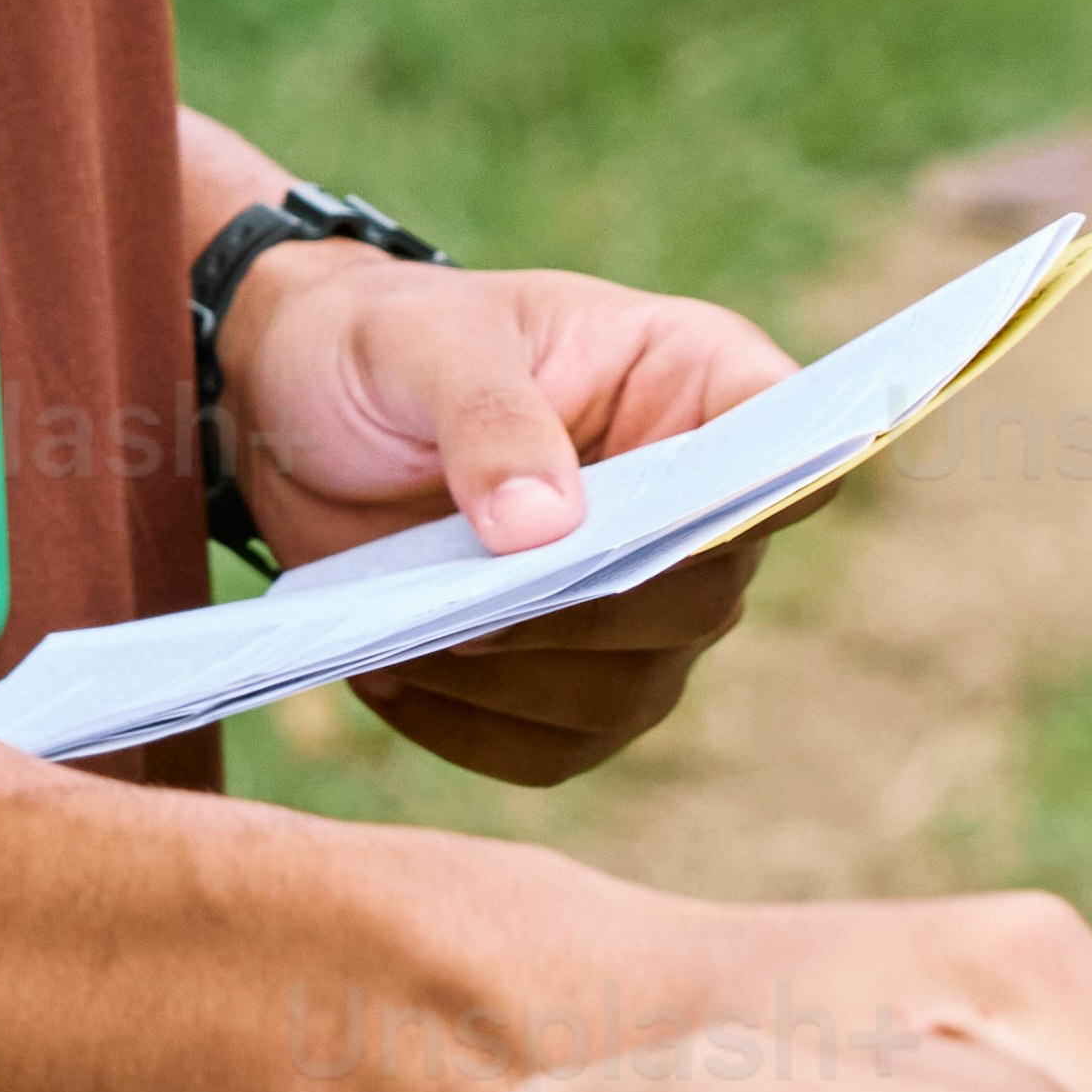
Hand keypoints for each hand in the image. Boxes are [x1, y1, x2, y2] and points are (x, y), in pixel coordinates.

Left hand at [216, 221, 793, 787]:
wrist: (297, 408)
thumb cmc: (382, 343)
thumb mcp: (421, 344)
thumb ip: (486, 417)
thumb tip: (548, 529)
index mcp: (696, 379)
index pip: (794, 435)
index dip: (781, 482)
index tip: (698, 517)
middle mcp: (696, 503)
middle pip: (707, 590)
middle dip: (590, 611)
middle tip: (472, 608)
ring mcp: (643, 601)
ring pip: (631, 690)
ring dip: (514, 682)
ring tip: (407, 641)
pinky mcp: (573, 678)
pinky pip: (553, 748)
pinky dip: (470, 730)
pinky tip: (392, 677)